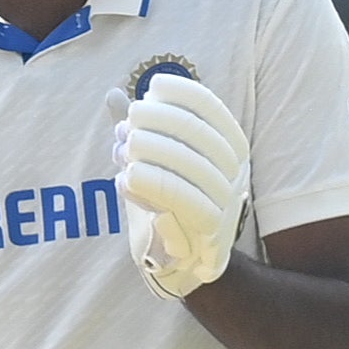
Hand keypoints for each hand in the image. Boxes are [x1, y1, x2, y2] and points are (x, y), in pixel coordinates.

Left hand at [107, 76, 248, 297]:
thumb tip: (113, 94)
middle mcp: (234, 172)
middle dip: (159, 122)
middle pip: (198, 135)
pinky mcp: (209, 231)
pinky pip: (182, 206)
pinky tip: (124, 180)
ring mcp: (225, 202)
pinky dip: (150, 188)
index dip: (184, 94)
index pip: (211, 110)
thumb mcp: (154, 161)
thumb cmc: (170, 202)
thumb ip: (139, 130)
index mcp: (229, 147)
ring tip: (123, 150)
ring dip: (153, 154)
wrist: (186, 261)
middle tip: (127, 123)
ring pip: (192, 169)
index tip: (154, 86)